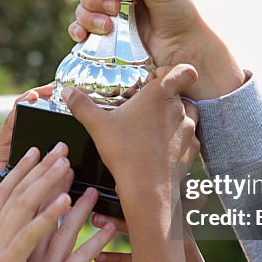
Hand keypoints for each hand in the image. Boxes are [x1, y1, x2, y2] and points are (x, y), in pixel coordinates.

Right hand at [0, 85, 55, 261]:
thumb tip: (9, 242)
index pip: (5, 191)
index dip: (21, 169)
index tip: (36, 149)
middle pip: (18, 190)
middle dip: (40, 166)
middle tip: (60, 144)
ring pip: (26, 205)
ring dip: (48, 181)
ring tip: (68, 162)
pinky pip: (30, 236)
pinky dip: (48, 216)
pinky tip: (65, 202)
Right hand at [63, 65, 200, 261]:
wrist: (147, 190)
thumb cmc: (125, 153)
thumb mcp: (98, 126)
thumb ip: (82, 105)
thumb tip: (67, 91)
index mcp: (160, 95)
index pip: (184, 71)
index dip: (175, 72)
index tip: (159, 80)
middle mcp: (180, 109)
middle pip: (181, 95)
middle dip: (166, 101)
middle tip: (145, 112)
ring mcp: (190, 130)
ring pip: (188, 117)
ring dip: (174, 121)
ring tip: (153, 132)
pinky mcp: (194, 150)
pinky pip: (190, 139)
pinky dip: (179, 142)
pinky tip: (161, 151)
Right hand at [68, 0, 246, 100]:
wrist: (184, 49)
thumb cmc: (179, 12)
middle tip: (114, 7)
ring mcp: (108, 15)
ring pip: (81, 9)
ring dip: (88, 16)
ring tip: (108, 26)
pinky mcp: (104, 36)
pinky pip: (79, 30)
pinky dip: (77, 30)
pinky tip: (83, 35)